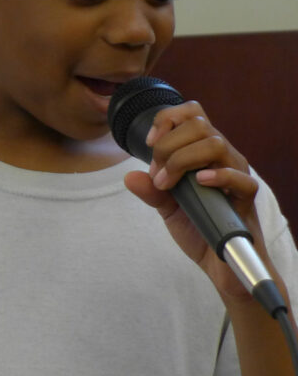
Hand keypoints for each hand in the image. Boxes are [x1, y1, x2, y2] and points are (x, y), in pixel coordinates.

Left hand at [122, 100, 264, 301]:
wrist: (219, 262)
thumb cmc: (197, 227)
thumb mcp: (166, 207)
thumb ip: (150, 190)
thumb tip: (130, 176)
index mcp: (203, 152)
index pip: (193, 114)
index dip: (168, 119)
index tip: (149, 143)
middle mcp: (222, 157)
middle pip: (199, 125)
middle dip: (168, 145)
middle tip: (158, 175)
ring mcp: (236, 174)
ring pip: (215, 143)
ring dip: (182, 160)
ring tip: (169, 184)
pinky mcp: (246, 197)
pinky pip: (240, 177)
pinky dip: (218, 175)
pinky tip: (200, 182)